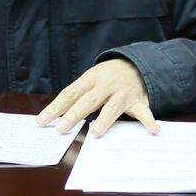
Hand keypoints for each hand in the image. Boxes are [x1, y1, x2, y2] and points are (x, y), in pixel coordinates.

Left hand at [36, 58, 159, 136]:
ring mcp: (123, 93)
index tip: (43, 120)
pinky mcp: (138, 101)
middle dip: (74, 114)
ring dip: (105, 119)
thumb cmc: (107, 76)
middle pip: (88, 100)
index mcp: (91, 78)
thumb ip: (77, 95)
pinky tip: (153, 129)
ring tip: (96, 131)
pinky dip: (149, 120)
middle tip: (61, 128)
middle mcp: (106, 84)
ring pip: (113, 107)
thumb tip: (54, 115)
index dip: (56, 107)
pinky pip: (144, 111)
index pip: (71, 93)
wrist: (136, 64)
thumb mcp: (91, 79)